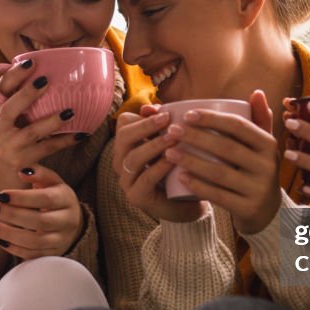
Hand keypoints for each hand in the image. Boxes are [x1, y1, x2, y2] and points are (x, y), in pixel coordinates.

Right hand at [0, 61, 80, 171]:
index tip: (30, 62)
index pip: (0, 90)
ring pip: (31, 133)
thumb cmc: (12, 135)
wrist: (7, 173)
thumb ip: (16, 96)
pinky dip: (66, 141)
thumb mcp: (7, 116)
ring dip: (51, 122)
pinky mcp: (24, 163)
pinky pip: (48, 149)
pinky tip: (81, 134)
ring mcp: (9, 148)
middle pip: (9, 110)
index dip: (13, 75)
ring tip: (70, 112)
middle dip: (26, 95)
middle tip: (46, 80)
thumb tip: (42, 64)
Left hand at [0, 165, 83, 259]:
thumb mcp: (52, 182)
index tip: (0, 195)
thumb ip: (39, 174)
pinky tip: (1, 240)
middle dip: (12, 215)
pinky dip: (15, 249)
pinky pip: (33, 255)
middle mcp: (68, 221)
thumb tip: (22, 171)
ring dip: (10, 234)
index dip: (22, 198)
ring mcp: (62, 240)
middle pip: (40, 221)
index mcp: (67, 199)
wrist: (71, 221)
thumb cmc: (55, 197)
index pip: (46, 199)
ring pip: (36, 242)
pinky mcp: (53, 254)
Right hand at [114, 105, 205, 222]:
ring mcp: (127, 181)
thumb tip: (152, 108)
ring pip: (132, 158)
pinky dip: (159, 167)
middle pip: (123, 138)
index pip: (123, 124)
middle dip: (145, 126)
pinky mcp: (137, 197)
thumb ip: (163, 126)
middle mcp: (122, 162)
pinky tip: (172, 159)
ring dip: (153, 145)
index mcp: (127, 146)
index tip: (164, 112)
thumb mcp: (172, 143)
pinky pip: (145, 179)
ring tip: (173, 138)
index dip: (142, 116)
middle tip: (167, 119)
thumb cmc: (179, 167)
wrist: (187, 202)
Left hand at [164, 90, 280, 233]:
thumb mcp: (263, 146)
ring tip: (169, 152)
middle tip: (171, 131)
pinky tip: (181, 177)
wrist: (268, 212)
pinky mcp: (248, 208)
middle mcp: (267, 166)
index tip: (186, 114)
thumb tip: (257, 91)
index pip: (238, 126)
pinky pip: (219, 196)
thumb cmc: (257, 170)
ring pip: (219, 173)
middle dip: (196, 138)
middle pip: (226, 148)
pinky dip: (198, 186)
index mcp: (269, 145)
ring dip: (191, 161)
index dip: (212, 119)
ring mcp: (258, 189)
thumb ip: (260, 119)